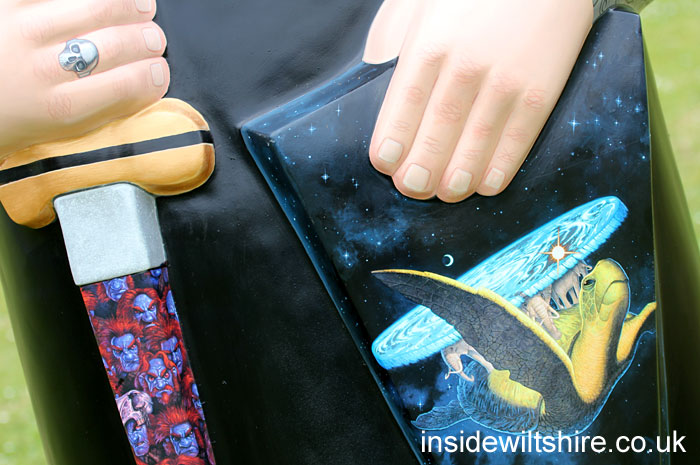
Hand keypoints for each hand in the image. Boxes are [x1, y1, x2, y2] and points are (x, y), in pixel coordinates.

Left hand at [0, 0, 168, 159]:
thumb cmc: (10, 117)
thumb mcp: (59, 131)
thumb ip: (102, 110)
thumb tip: (146, 85)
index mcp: (60, 108)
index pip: (131, 83)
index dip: (157, 74)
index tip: (158, 71)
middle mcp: (43, 67)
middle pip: (120, 42)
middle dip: (150, 39)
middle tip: (152, 40)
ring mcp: (23, 27)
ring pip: (100, 4)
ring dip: (131, 5)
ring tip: (141, 8)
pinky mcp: (9, 1)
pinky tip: (106, 1)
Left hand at [365, 0, 592, 201]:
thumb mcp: (423, 8)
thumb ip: (398, 48)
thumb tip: (371, 86)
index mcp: (430, 44)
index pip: (403, 104)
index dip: (392, 141)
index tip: (385, 164)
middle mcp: (465, 66)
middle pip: (436, 131)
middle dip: (420, 169)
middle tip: (413, 188)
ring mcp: (505, 82)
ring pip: (474, 144)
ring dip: (457, 177)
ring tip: (447, 192)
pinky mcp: (540, 92)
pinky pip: (516, 141)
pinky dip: (499, 169)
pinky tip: (485, 184)